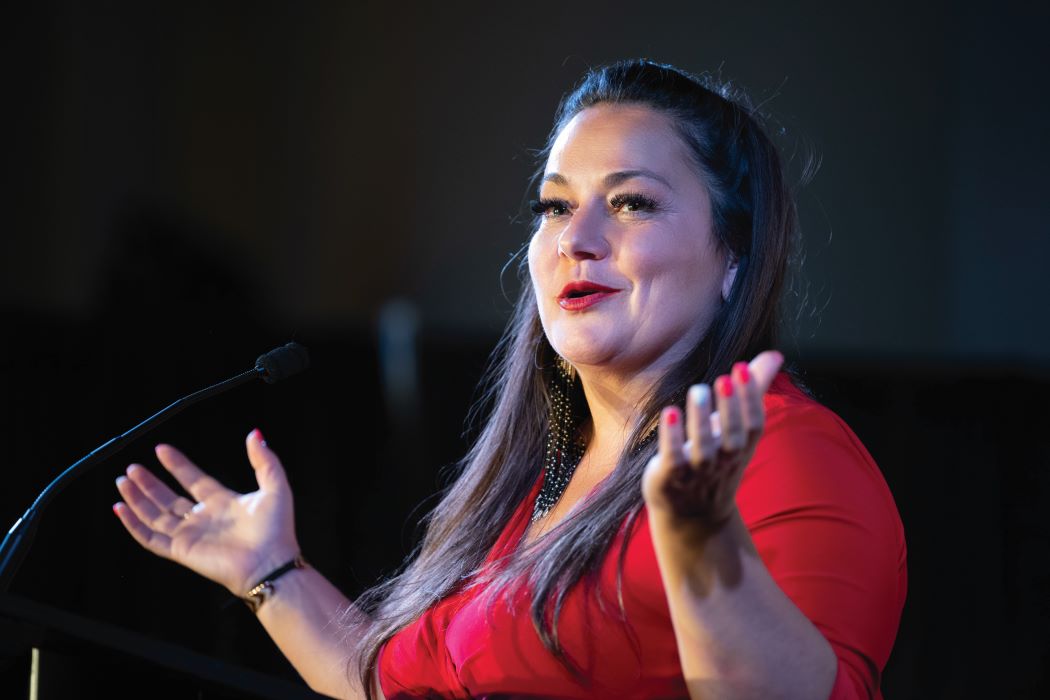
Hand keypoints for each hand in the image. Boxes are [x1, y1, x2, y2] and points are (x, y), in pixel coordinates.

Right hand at [113, 429, 300, 595]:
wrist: (270, 562)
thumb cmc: (277, 530)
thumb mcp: (275, 486)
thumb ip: (264, 459)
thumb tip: (255, 433)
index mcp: (223, 503)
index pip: (193, 480)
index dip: (177, 465)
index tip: (161, 449)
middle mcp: (204, 519)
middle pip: (169, 498)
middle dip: (149, 483)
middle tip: (133, 468)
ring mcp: (191, 535)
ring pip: (155, 515)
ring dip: (138, 499)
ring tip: (123, 481)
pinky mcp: (181, 550)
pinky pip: (151, 537)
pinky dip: (134, 524)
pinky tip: (121, 509)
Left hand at [642, 351, 783, 532]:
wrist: (692, 514)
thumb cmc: (716, 458)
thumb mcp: (737, 426)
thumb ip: (754, 389)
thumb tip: (775, 355)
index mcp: (741, 446)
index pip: (753, 423)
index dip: (750, 397)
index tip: (742, 368)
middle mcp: (723, 460)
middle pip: (732, 435)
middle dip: (730, 408)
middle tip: (725, 378)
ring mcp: (697, 471)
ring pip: (703, 447)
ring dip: (701, 419)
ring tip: (698, 390)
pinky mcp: (671, 477)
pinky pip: (673, 457)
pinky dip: (672, 437)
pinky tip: (670, 412)